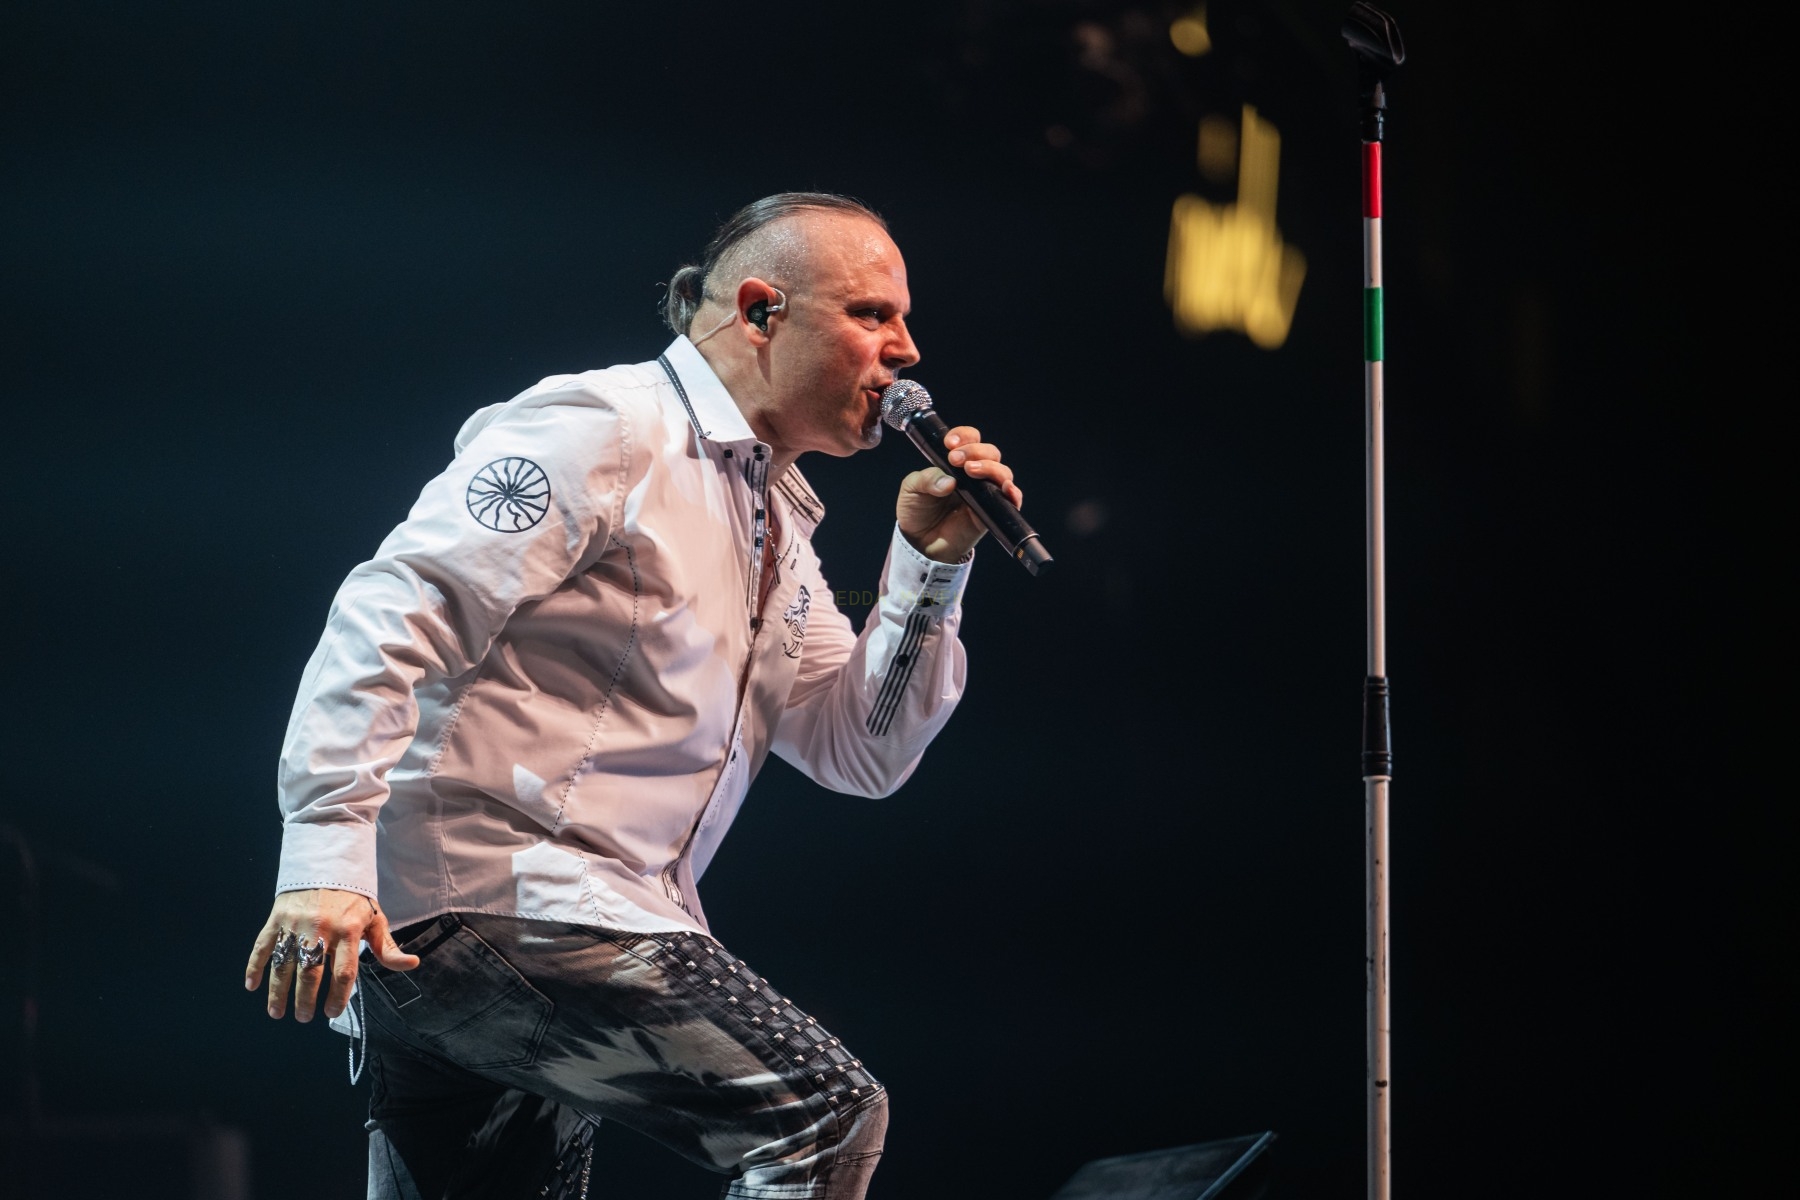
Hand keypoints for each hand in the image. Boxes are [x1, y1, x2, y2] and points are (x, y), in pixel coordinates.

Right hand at [245, 888, 418, 1022]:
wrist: (328, 863)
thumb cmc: (353, 898)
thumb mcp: (375, 919)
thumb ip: (387, 947)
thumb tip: (412, 964)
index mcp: (349, 931)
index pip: (344, 973)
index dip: (338, 997)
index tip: (332, 1012)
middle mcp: (321, 929)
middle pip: (311, 974)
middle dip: (305, 1000)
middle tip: (304, 1017)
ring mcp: (296, 924)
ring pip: (284, 965)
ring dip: (278, 992)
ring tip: (277, 1012)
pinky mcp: (277, 918)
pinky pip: (262, 946)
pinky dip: (254, 967)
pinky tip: (252, 986)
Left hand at [896, 426, 1022, 563]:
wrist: (919, 543)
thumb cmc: (916, 512)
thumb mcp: (911, 489)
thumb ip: (926, 479)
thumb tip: (949, 482)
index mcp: (955, 463)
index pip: (970, 440)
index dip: (964, 436)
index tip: (949, 444)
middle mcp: (973, 476)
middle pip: (990, 452)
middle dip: (976, 451)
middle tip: (956, 460)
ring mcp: (984, 494)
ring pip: (1002, 472)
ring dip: (990, 467)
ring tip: (971, 471)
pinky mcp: (991, 513)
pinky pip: (1011, 501)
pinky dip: (1013, 493)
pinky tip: (1006, 489)